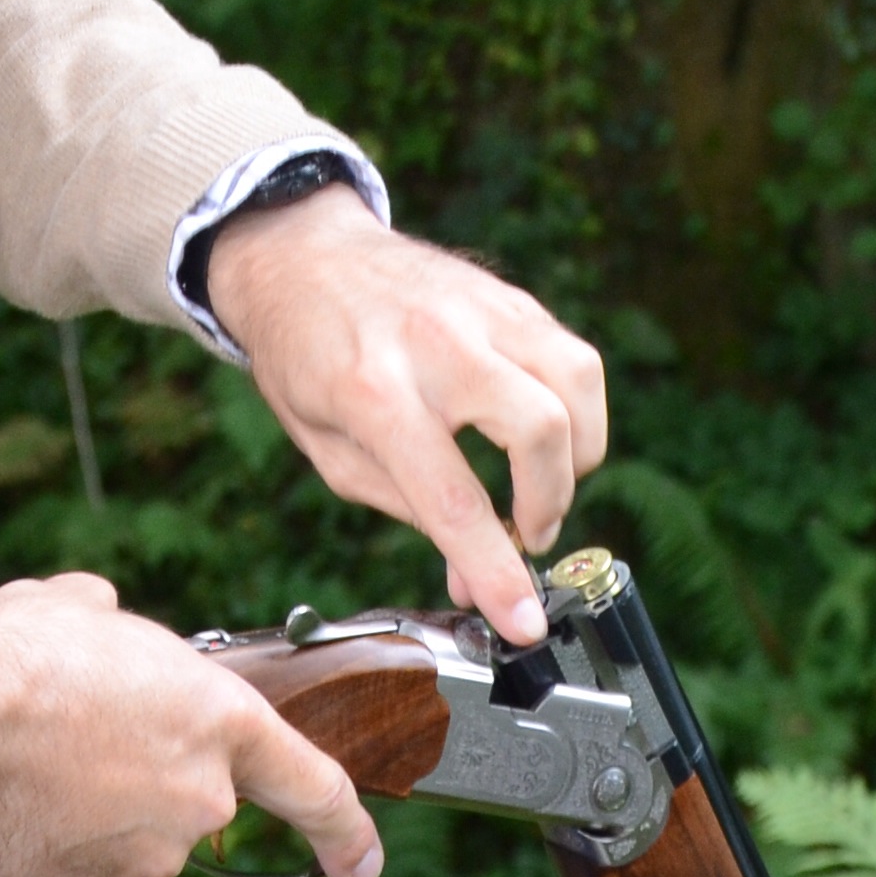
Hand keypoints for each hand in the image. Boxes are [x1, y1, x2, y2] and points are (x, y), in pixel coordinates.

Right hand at [0, 572, 379, 876]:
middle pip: (193, 796)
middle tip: (80, 730)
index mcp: (219, 720)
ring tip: (35, 758)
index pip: (314, 786)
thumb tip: (100, 624)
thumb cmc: (20, 656)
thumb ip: (116, 625)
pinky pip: (88, 870)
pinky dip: (62, 844)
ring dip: (99, 805)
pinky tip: (21, 803)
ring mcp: (148, 859)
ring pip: (136, 833)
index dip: (346, 828)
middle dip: (148, 769)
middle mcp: (200, 800)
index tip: (364, 861)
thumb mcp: (81, 607)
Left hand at [205, 185, 607, 645]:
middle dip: (549, 502)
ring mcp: (477, 309)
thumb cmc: (304, 355)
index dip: (496, 573)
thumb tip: (475, 580)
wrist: (299, 255)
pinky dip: (572, 409)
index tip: (525, 622)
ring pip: (573, 384)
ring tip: (536, 479)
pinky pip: (572, 356)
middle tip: (524, 530)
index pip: (451, 498)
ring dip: (575, 454)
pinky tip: (537, 430)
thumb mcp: (328, 450)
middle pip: (539, 427)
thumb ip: (407, 510)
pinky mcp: (508, 296)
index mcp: (370, 391)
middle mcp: (432, 342)